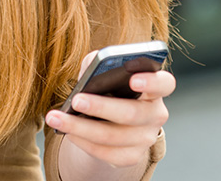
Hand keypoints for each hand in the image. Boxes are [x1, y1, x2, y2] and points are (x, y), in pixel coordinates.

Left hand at [45, 51, 174, 169]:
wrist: (109, 119)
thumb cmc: (108, 87)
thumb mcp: (105, 71)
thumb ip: (100, 64)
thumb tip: (90, 69)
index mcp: (155, 88)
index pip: (165, 83)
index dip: (152, 82)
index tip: (132, 79)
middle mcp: (155, 114)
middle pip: (132, 113)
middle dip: (102, 107)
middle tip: (76, 100)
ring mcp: (145, 138)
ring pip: (113, 136)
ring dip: (80, 127)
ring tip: (55, 118)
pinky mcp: (131, 156)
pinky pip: (106, 154)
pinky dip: (84, 143)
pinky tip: (68, 132)